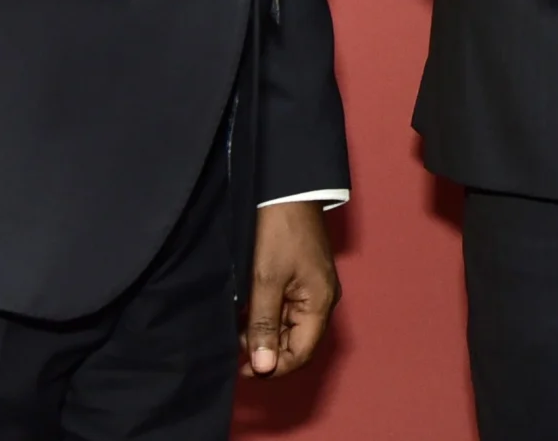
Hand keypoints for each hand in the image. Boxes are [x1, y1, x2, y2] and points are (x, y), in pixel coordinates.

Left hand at [241, 201, 336, 378]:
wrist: (288, 190)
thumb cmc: (279, 232)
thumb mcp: (265, 280)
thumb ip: (263, 325)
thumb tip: (264, 367)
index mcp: (320, 304)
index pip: (301, 354)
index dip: (273, 366)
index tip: (241, 367)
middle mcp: (322, 301)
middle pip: (297, 343)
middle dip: (268, 350)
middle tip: (235, 346)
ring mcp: (314, 290)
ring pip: (291, 328)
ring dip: (266, 333)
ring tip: (237, 328)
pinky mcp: (304, 280)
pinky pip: (288, 310)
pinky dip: (268, 317)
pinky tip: (247, 313)